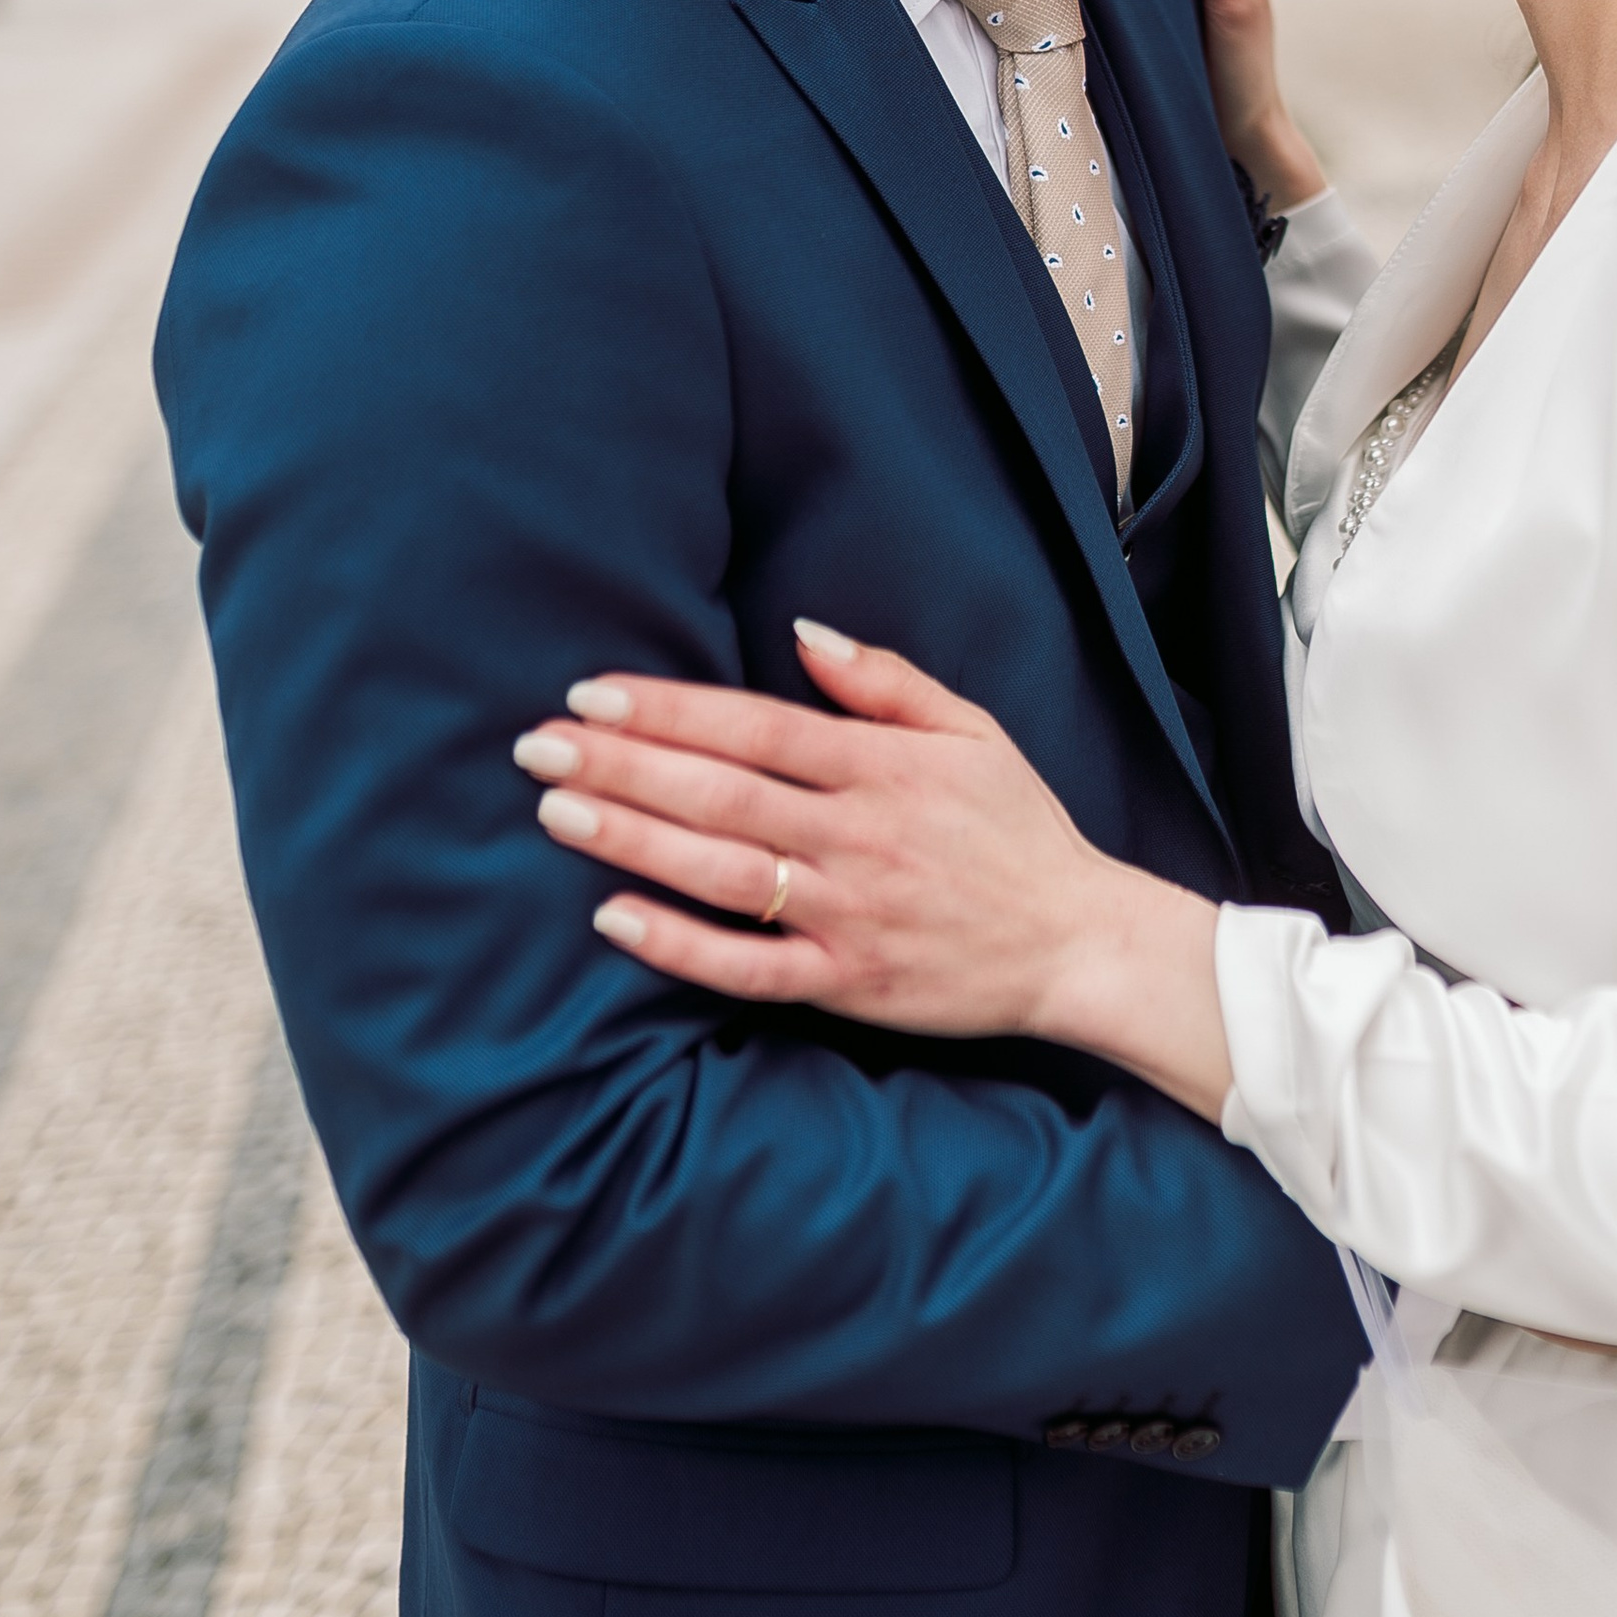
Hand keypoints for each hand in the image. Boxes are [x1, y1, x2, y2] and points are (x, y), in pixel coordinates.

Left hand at [513, 628, 1233, 1117]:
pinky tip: (615, 919)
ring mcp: (849, 913)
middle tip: (538, 747)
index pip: (755, 728)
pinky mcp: (847, 982)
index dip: (669, 710)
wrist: (1078, 941)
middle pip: (720, 794)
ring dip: (632, 840)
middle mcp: (858, 836)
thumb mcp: (971, 730)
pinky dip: (679, 946)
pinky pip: (749, 968)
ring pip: (722, 873)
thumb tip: (802, 633)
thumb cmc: (1018, 829)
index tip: (592, 694)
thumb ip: (885, 680)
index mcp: (882, 767)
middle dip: (621, 767)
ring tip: (555, 814)